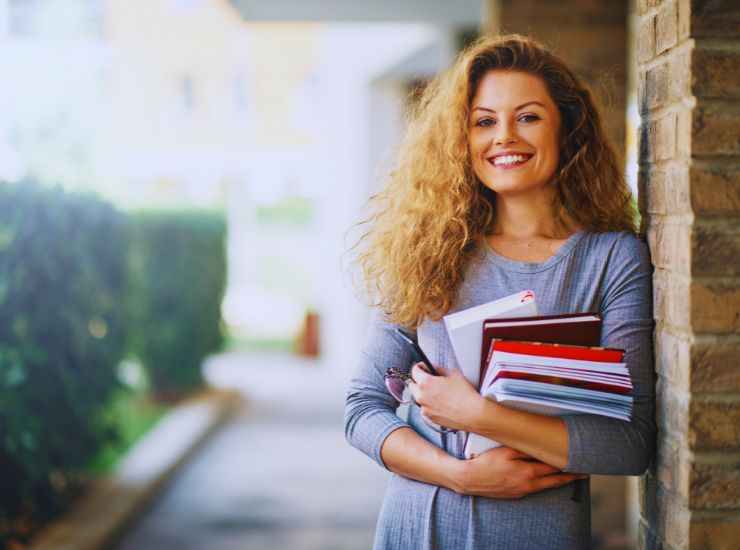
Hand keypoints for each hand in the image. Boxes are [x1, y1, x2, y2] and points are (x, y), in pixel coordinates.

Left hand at [408, 363, 483, 430]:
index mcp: (426, 383)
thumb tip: (434, 368)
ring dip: (424, 393)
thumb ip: (439, 369)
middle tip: (430, 379)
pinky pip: (425, 408)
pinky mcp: (429, 418)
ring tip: (438, 393)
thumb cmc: (465, 395)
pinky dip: (429, 404)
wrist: (473, 414)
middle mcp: (421, 396)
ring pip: (418, 397)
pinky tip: (441, 403)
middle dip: (419, 381)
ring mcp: (424, 408)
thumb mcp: (454, 374)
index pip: (414, 370)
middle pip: (412, 384)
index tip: (423, 367)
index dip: (419, 366)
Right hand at [454, 446, 587, 498]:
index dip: (568, 466)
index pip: (554, 469)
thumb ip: (525, 449)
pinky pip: (534, 488)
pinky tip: (544, 480)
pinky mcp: (515, 494)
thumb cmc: (486, 463)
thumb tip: (540, 446)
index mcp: (528, 472)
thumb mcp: (506, 450)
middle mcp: (528, 484)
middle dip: (569, 477)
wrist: (470, 480)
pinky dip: (544, 483)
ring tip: (569, 477)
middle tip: (583, 474)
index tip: (581, 464)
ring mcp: (522, 491)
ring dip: (558, 481)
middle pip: (554, 480)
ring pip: (545, 486)